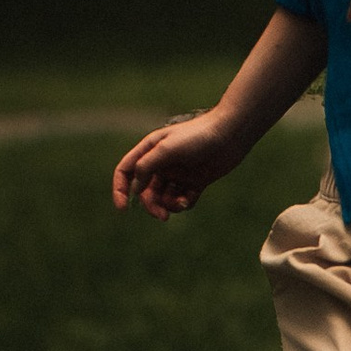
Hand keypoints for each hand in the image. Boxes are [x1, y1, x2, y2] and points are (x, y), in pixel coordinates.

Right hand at [113, 109, 247, 219]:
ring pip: (164, 198)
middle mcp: (161, 163)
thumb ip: (147, 166)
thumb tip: (135, 187)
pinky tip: (189, 199)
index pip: (126, 172)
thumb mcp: (167, 149)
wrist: (230, 135)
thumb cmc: (197, 137)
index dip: (120, 190)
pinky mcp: (195, 182)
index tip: (123, 208)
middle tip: (162, 216)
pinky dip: (183, 203)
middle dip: (152, 205)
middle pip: (145, 191)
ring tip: (181, 204)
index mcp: (149, 150)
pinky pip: (182, 200)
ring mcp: (178, 173)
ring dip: (169, 205)